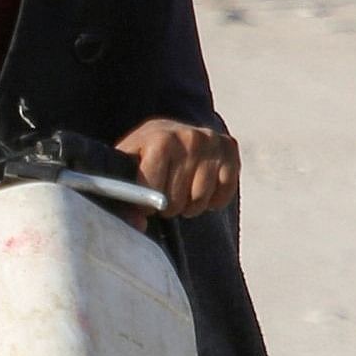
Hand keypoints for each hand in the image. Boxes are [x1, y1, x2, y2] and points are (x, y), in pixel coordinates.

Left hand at [117, 118, 238, 218]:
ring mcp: (212, 142)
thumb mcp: (126, 168)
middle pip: (177, 200)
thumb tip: (139, 225)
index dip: (146, 205)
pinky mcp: (230, 148)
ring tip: (180, 193)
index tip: (145, 202)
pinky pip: (224, 193)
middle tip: (163, 197)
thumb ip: (124, 197)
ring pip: (201, 200)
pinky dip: (213, 200)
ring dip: (189, 206)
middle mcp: (190, 137)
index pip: (154, 190)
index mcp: (161, 139)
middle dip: (167, 207)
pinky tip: (200, 189)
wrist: (170, 130)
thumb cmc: (143, 153)